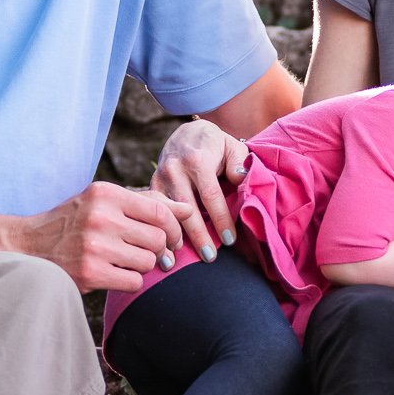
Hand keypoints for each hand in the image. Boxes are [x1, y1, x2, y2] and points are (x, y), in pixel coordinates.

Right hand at [21, 184, 193, 291]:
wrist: (29, 247)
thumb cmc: (75, 221)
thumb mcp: (103, 201)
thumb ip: (146, 203)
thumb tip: (188, 209)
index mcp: (106, 193)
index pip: (160, 211)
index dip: (175, 228)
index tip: (173, 239)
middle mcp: (101, 217)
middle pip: (158, 238)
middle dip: (159, 249)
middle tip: (148, 252)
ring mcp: (95, 246)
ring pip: (148, 261)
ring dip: (143, 266)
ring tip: (125, 261)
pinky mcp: (91, 273)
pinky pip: (134, 281)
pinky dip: (129, 280)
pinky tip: (114, 273)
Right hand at [151, 119, 248, 262]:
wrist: (186, 133)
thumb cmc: (214, 145)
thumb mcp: (231, 146)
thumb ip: (239, 163)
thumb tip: (241, 179)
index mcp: (197, 160)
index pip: (211, 195)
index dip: (220, 219)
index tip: (230, 240)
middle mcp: (175, 169)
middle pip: (187, 209)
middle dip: (198, 235)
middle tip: (210, 257)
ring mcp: (160, 177)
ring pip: (167, 213)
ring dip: (175, 237)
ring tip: (182, 261)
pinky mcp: (151, 185)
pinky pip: (154, 212)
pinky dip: (159, 230)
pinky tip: (165, 250)